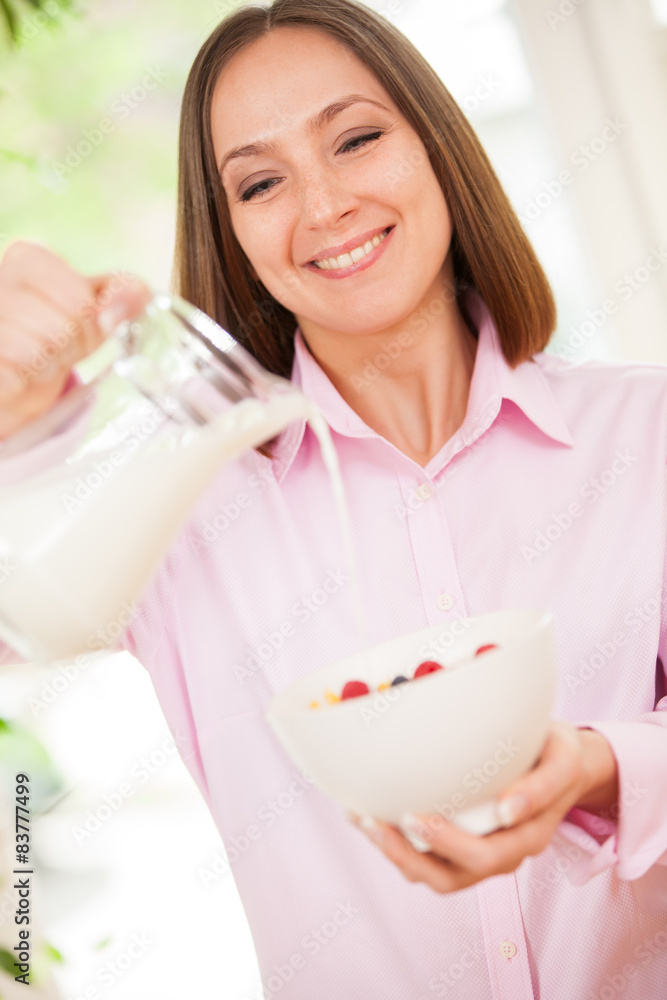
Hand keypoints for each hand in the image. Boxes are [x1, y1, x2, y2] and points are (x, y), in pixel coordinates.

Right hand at [0, 240, 151, 439]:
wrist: (12, 373)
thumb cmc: (52, 332)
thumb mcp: (91, 308)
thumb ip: (123, 294)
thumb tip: (144, 296)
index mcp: (26, 258)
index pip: (79, 298)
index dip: (90, 322)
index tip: (78, 327)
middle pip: (65, 325)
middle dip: (74, 347)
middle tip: (58, 349)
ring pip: (38, 351)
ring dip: (48, 367)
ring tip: (37, 361)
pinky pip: (12, 377)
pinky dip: (23, 384)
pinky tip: (17, 377)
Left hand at [348, 721, 618, 893]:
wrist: (561, 762)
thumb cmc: (557, 755)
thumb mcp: (563, 759)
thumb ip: (542, 785)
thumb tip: (507, 810)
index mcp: (527, 838)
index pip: (485, 857)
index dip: (447, 844)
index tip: (415, 816)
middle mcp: (501, 854)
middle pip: (450, 877)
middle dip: (406, 854)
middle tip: (373, 821)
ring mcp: (479, 852)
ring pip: (432, 873)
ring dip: (394, 853)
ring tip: (360, 819)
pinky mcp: (460, 842)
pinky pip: (426, 855)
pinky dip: (395, 840)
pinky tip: (368, 811)